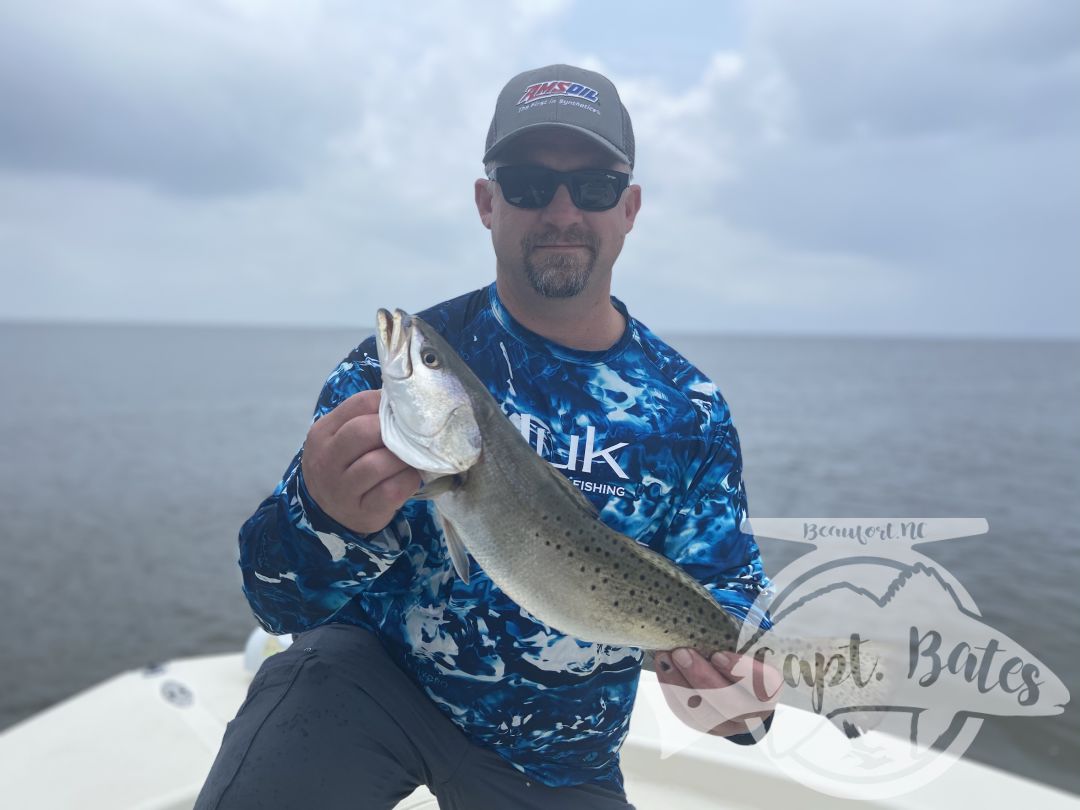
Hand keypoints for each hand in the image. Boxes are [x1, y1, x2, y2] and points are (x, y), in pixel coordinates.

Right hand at [300, 390, 420, 534]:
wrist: (328, 514)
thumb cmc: (344, 466)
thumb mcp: (340, 439)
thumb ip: (364, 418)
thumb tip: (405, 398)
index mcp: (323, 433)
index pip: (358, 404)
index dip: (388, 403)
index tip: (403, 410)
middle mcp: (327, 460)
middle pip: (364, 431)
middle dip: (394, 430)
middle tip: (412, 434)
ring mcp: (342, 488)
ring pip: (377, 463)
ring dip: (403, 458)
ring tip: (413, 457)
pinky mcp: (362, 511)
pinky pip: (390, 491)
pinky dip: (408, 481)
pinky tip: (411, 477)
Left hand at [655, 648, 781, 738]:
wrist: (734, 674)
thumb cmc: (740, 651)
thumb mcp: (745, 640)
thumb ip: (734, 636)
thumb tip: (704, 625)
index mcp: (771, 686)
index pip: (763, 685)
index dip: (740, 672)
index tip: (717, 654)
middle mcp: (755, 711)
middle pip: (731, 705)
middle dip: (702, 678)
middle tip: (682, 653)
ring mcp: (732, 724)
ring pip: (706, 714)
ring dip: (681, 685)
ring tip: (667, 658)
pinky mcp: (709, 727)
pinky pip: (688, 715)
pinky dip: (672, 691)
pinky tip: (664, 669)